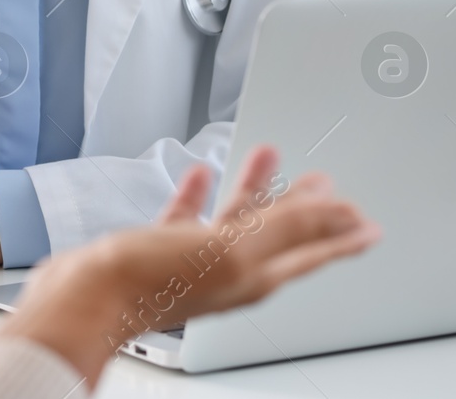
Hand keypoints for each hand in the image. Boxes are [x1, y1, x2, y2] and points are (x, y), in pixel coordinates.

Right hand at [0, 145, 379, 387]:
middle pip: (280, 234)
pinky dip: (197, 194)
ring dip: (254, 189)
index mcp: (255, 275)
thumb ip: (284, 226)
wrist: (88, 297)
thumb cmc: (153, 284)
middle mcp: (230, 270)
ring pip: (234, 220)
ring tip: (268, 159)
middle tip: (326, 185)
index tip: (367, 223)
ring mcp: (192, 261)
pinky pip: (185, 217)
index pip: (312, 251)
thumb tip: (334, 210)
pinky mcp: (155, 250)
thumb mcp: (231, 250)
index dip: (341, 234)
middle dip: (305, 208)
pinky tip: (200, 176)